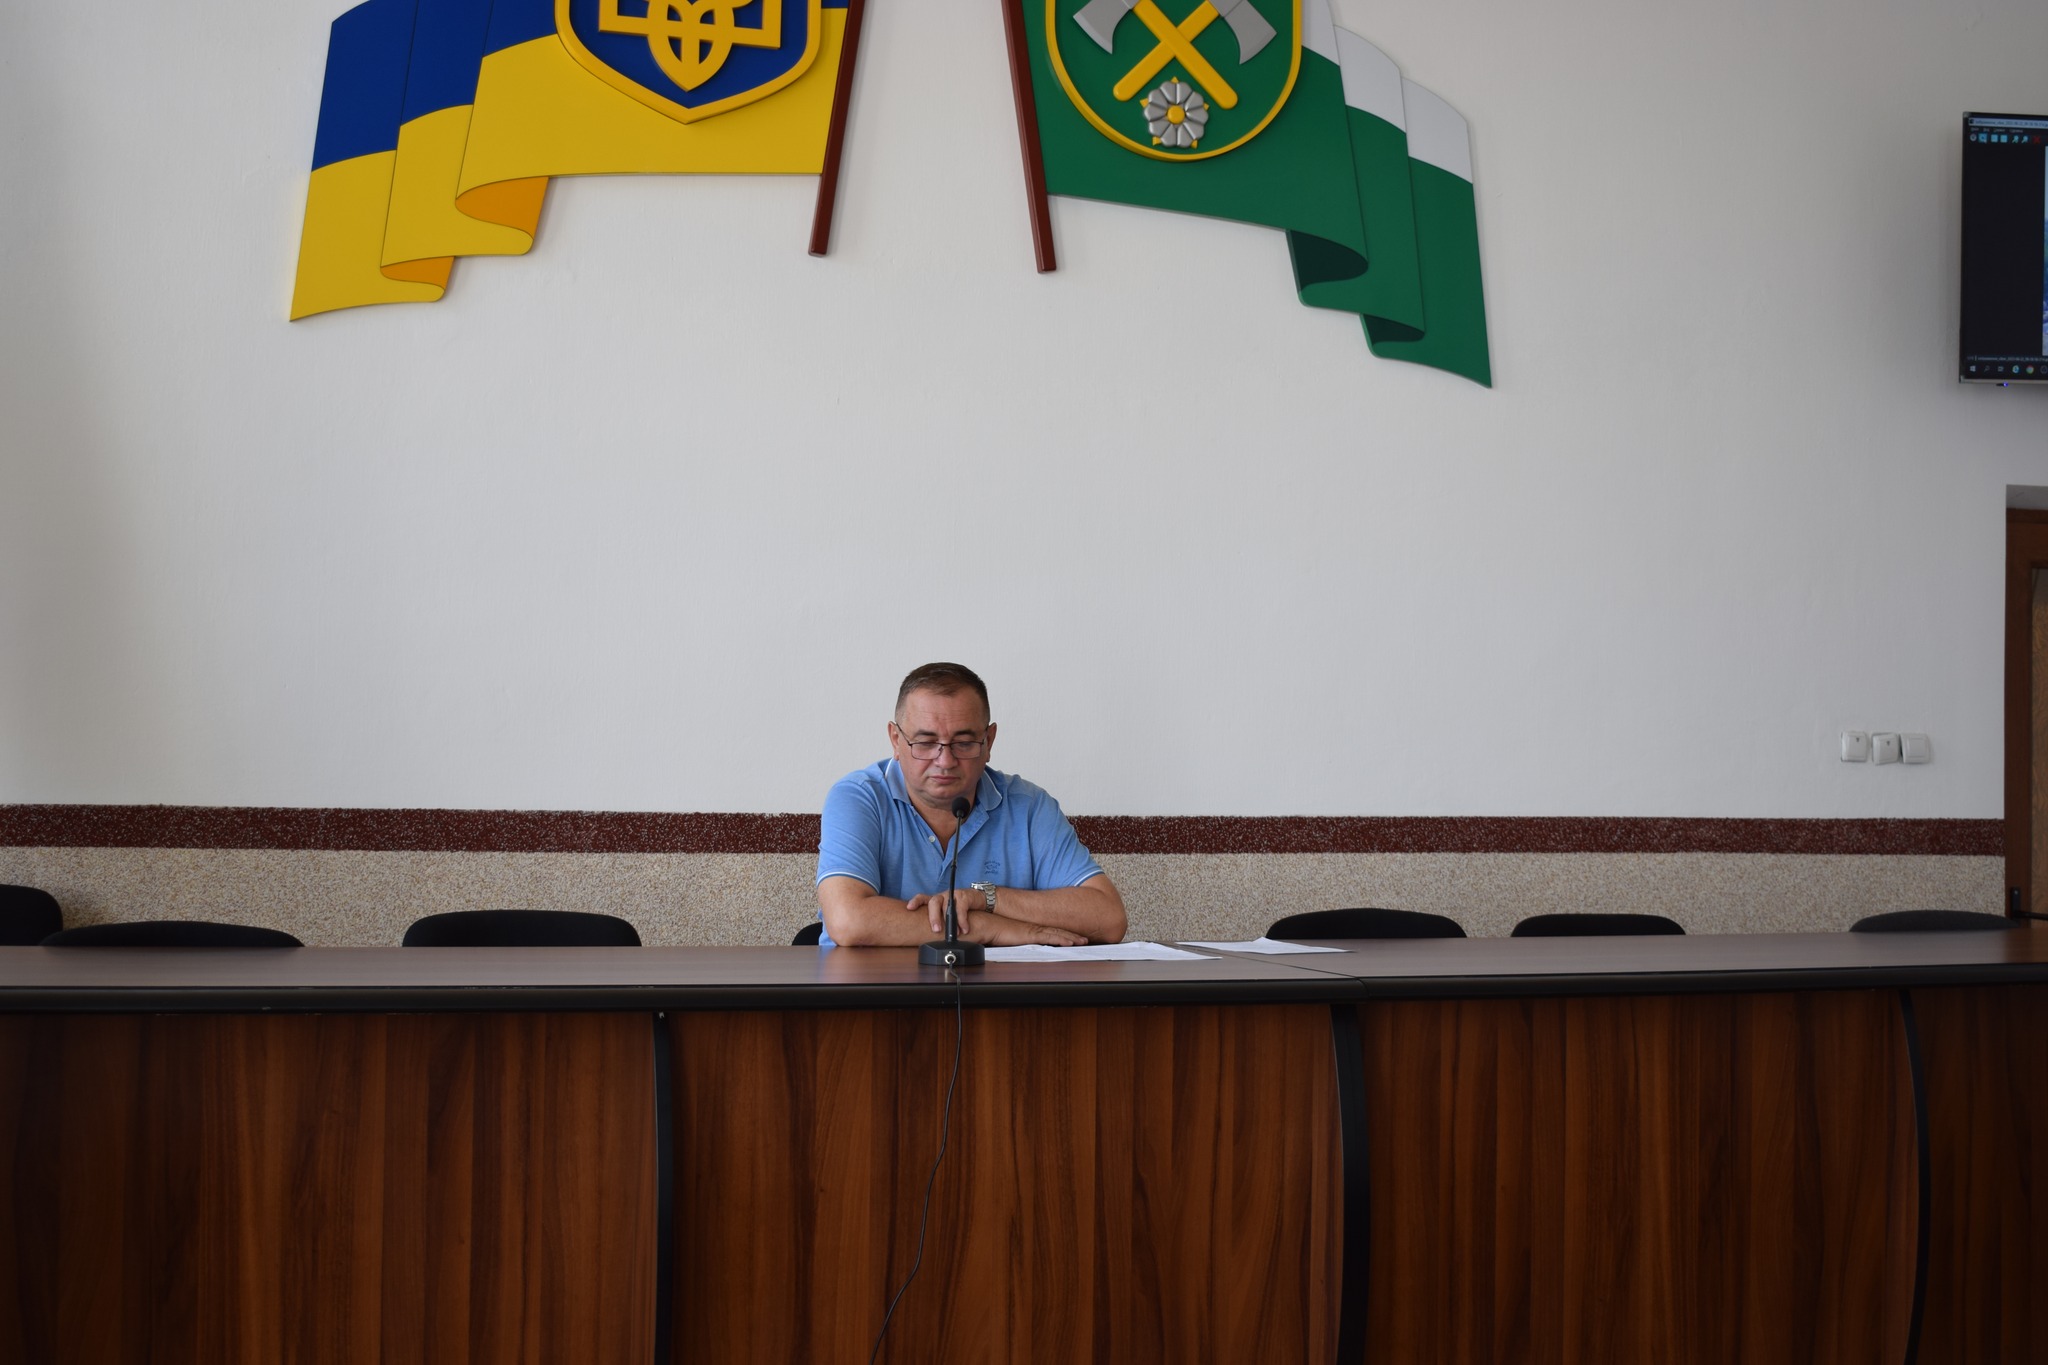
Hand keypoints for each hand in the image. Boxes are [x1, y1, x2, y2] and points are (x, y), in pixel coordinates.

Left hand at [909, 890, 977, 936]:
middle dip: (934, 917)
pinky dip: (962, 921)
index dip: (915, 902)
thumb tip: (931, 938)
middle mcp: (943, 897)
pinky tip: (964, 929)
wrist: (978, 900)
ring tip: (955, 933)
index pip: (923, 898)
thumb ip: (940, 921)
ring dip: (950, 921)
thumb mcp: (947, 914)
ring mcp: (953, 895)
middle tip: (936, 930)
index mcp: (936, 901)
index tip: (909, 908)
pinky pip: (961, 909)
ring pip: (947, 906)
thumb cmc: (960, 908)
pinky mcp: (964, 897)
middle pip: (934, 903)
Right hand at [960, 908, 1085, 946]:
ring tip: (1084, 941)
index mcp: (1027, 930)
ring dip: (1072, 938)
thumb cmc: (989, 931)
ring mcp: (1033, 930)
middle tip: (1084, 939)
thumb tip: (1012, 950)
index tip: (1072, 938)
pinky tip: (1072, 943)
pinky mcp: (1030, 934)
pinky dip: (1063, 940)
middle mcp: (1032, 928)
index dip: (1062, 935)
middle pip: (1057, 932)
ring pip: (1058, 934)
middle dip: (1072, 935)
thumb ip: (1011, 944)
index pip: (1049, 933)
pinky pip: (1050, 937)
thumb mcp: (1004, 940)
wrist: (983, 925)